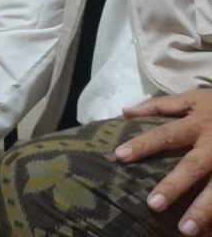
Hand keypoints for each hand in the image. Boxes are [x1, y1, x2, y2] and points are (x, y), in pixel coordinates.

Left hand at [116, 91, 211, 235]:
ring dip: (204, 211)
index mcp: (198, 123)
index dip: (143, 144)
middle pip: (193, 166)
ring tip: (186, 231)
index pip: (165, 134)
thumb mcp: (194, 99)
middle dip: (174, 186)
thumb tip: (125, 111)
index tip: (119, 156)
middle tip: (153, 204)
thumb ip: (161, 106)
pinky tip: (210, 233)